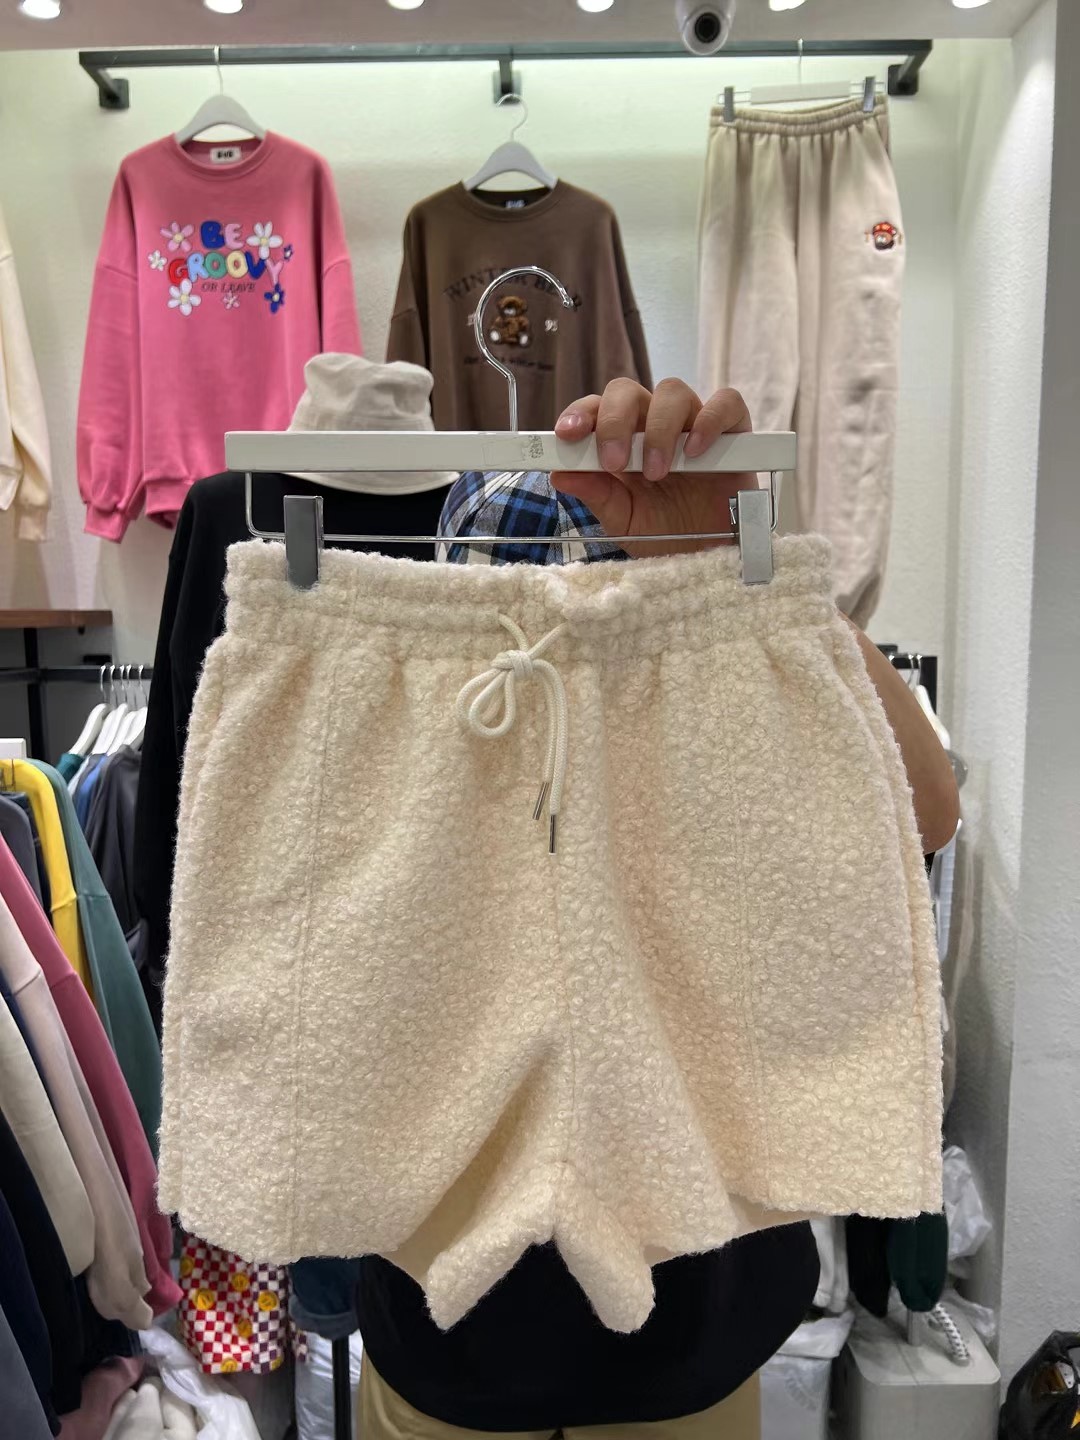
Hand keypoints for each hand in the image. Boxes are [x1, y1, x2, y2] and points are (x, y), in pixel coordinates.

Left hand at [551, 378, 756, 557]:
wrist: (711, 556)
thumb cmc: (666, 533)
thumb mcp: (624, 521)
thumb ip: (597, 495)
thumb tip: (560, 474)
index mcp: (622, 441)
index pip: (596, 409)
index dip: (580, 414)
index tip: (567, 435)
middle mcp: (653, 424)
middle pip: (627, 391)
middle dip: (614, 420)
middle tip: (614, 461)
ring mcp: (692, 423)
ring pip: (672, 391)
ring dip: (658, 428)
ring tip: (657, 472)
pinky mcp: (733, 430)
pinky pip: (726, 403)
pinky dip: (709, 420)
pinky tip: (696, 451)